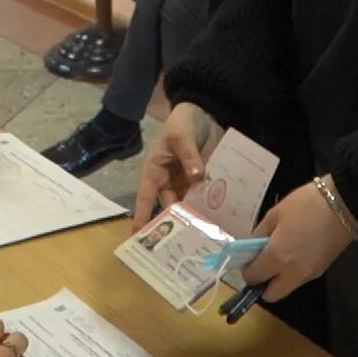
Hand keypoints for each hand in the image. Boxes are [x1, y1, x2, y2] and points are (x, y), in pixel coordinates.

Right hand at [132, 104, 218, 227]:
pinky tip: (219, 221)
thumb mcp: (181, 136)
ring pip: (189, 205)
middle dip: (174, 224)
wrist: (205, 113)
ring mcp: (188, 183)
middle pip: (170, 206)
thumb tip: (196, 176)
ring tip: (202, 238)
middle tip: (181, 243)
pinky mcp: (204, 181)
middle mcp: (170, 181)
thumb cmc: (183, 123)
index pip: (146, 197)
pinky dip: (210, 207)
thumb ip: (188, 155)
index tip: (138, 236)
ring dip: (195, 218)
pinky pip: (206, 197)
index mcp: (156, 171)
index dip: (142, 216)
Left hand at [243, 180, 356, 302]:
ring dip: (278, 279)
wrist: (344, 203)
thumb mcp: (275, 214)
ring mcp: (309, 275)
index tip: (246, 259)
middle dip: (262, 284)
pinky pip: (299, 279)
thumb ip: (259, 234)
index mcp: (277, 257)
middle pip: (271, 295)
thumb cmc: (305, 204)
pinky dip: (291, 273)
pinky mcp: (321, 271)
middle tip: (261, 264)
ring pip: (286, 288)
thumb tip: (250, 247)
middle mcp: (292, 273)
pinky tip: (294, 252)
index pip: (254, 278)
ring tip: (278, 254)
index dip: (246, 270)